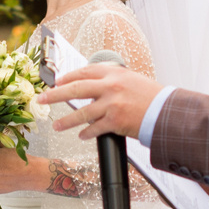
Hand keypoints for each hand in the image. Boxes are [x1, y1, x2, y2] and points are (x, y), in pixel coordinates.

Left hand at [37, 63, 159, 141]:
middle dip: (55, 95)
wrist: (166, 112)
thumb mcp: (131, 79)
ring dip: (67, 121)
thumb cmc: (151, 96)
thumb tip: (93, 85)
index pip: (84, 72)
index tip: (57, 82)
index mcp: (114, 73)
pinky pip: (95, 128)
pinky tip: (82, 135)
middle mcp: (111, 86)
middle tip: (42, 99)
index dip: (68, 77)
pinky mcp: (115, 122)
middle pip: (75, 89)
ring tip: (57, 125)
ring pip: (82, 112)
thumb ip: (112, 80)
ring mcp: (112, 104)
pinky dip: (87, 132)